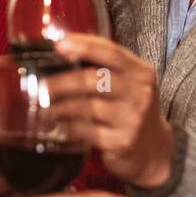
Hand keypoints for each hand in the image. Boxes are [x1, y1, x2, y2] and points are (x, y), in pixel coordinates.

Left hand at [46, 34, 176, 188]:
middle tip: (41, 85)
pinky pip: (86, 131)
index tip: (59, 45)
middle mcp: (140, 94)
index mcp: (141, 73)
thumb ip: (105, 67)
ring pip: (86, 106)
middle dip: (62, 81)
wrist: (153, 151)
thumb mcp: (129, 84)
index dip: (84, 46)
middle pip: (94, 79)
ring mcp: (132, 119)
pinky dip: (68, 128)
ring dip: (60, 106)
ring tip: (45, 107)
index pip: (111, 52)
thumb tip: (65, 49)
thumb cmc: (131, 110)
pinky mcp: (122, 142)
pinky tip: (59, 126)